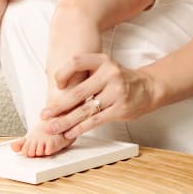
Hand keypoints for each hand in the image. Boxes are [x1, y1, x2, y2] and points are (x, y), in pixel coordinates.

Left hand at [40, 53, 157, 138]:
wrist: (148, 87)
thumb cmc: (120, 79)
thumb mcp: (105, 68)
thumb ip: (86, 75)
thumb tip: (58, 91)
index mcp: (102, 61)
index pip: (76, 62)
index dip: (63, 73)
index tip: (56, 85)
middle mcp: (109, 74)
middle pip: (78, 92)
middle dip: (59, 106)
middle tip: (45, 114)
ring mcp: (116, 91)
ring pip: (85, 110)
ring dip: (66, 121)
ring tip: (52, 127)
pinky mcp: (120, 108)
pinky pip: (95, 120)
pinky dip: (80, 128)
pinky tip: (69, 132)